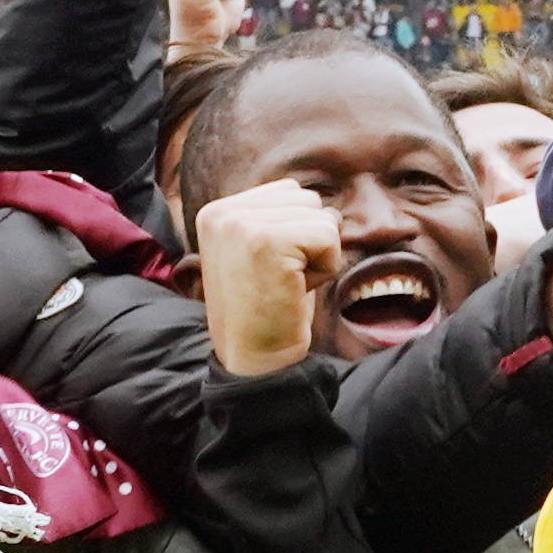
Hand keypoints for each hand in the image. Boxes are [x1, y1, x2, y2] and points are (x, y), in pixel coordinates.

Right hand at [193, 179, 342, 375]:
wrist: (253, 360)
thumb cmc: (266, 310)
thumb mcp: (266, 253)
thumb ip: (286, 220)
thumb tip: (334, 211)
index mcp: (218, 212)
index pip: (289, 193)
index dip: (296, 234)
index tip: (270, 270)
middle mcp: (224, 212)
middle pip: (307, 200)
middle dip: (308, 243)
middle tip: (280, 280)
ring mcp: (242, 225)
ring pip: (321, 217)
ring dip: (317, 256)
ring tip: (287, 284)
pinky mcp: (268, 241)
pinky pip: (328, 236)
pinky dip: (325, 267)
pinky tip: (296, 289)